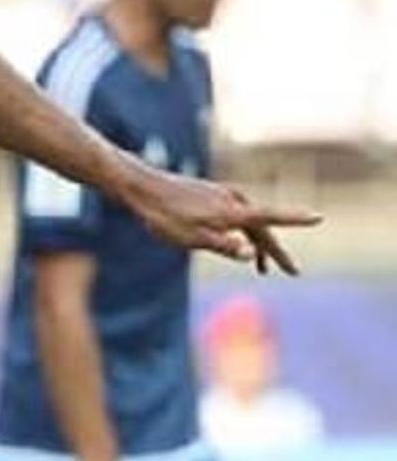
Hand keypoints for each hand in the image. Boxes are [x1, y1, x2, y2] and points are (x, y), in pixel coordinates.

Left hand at [127, 167, 319, 274]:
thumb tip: (252, 254)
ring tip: (262, 269)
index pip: (272, 218)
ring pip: (248, 223)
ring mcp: (222, 196)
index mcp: (233, 212)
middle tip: (291, 272)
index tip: (319, 218)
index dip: (296, 219)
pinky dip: (241, 233)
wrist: (141, 188)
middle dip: (276, 252)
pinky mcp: (211, 195)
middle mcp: (233, 200)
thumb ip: (223, 246)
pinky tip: (235, 243)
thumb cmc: (164, 216)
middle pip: (262, 228)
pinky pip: (235, 216)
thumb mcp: (192, 238)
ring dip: (258, 245)